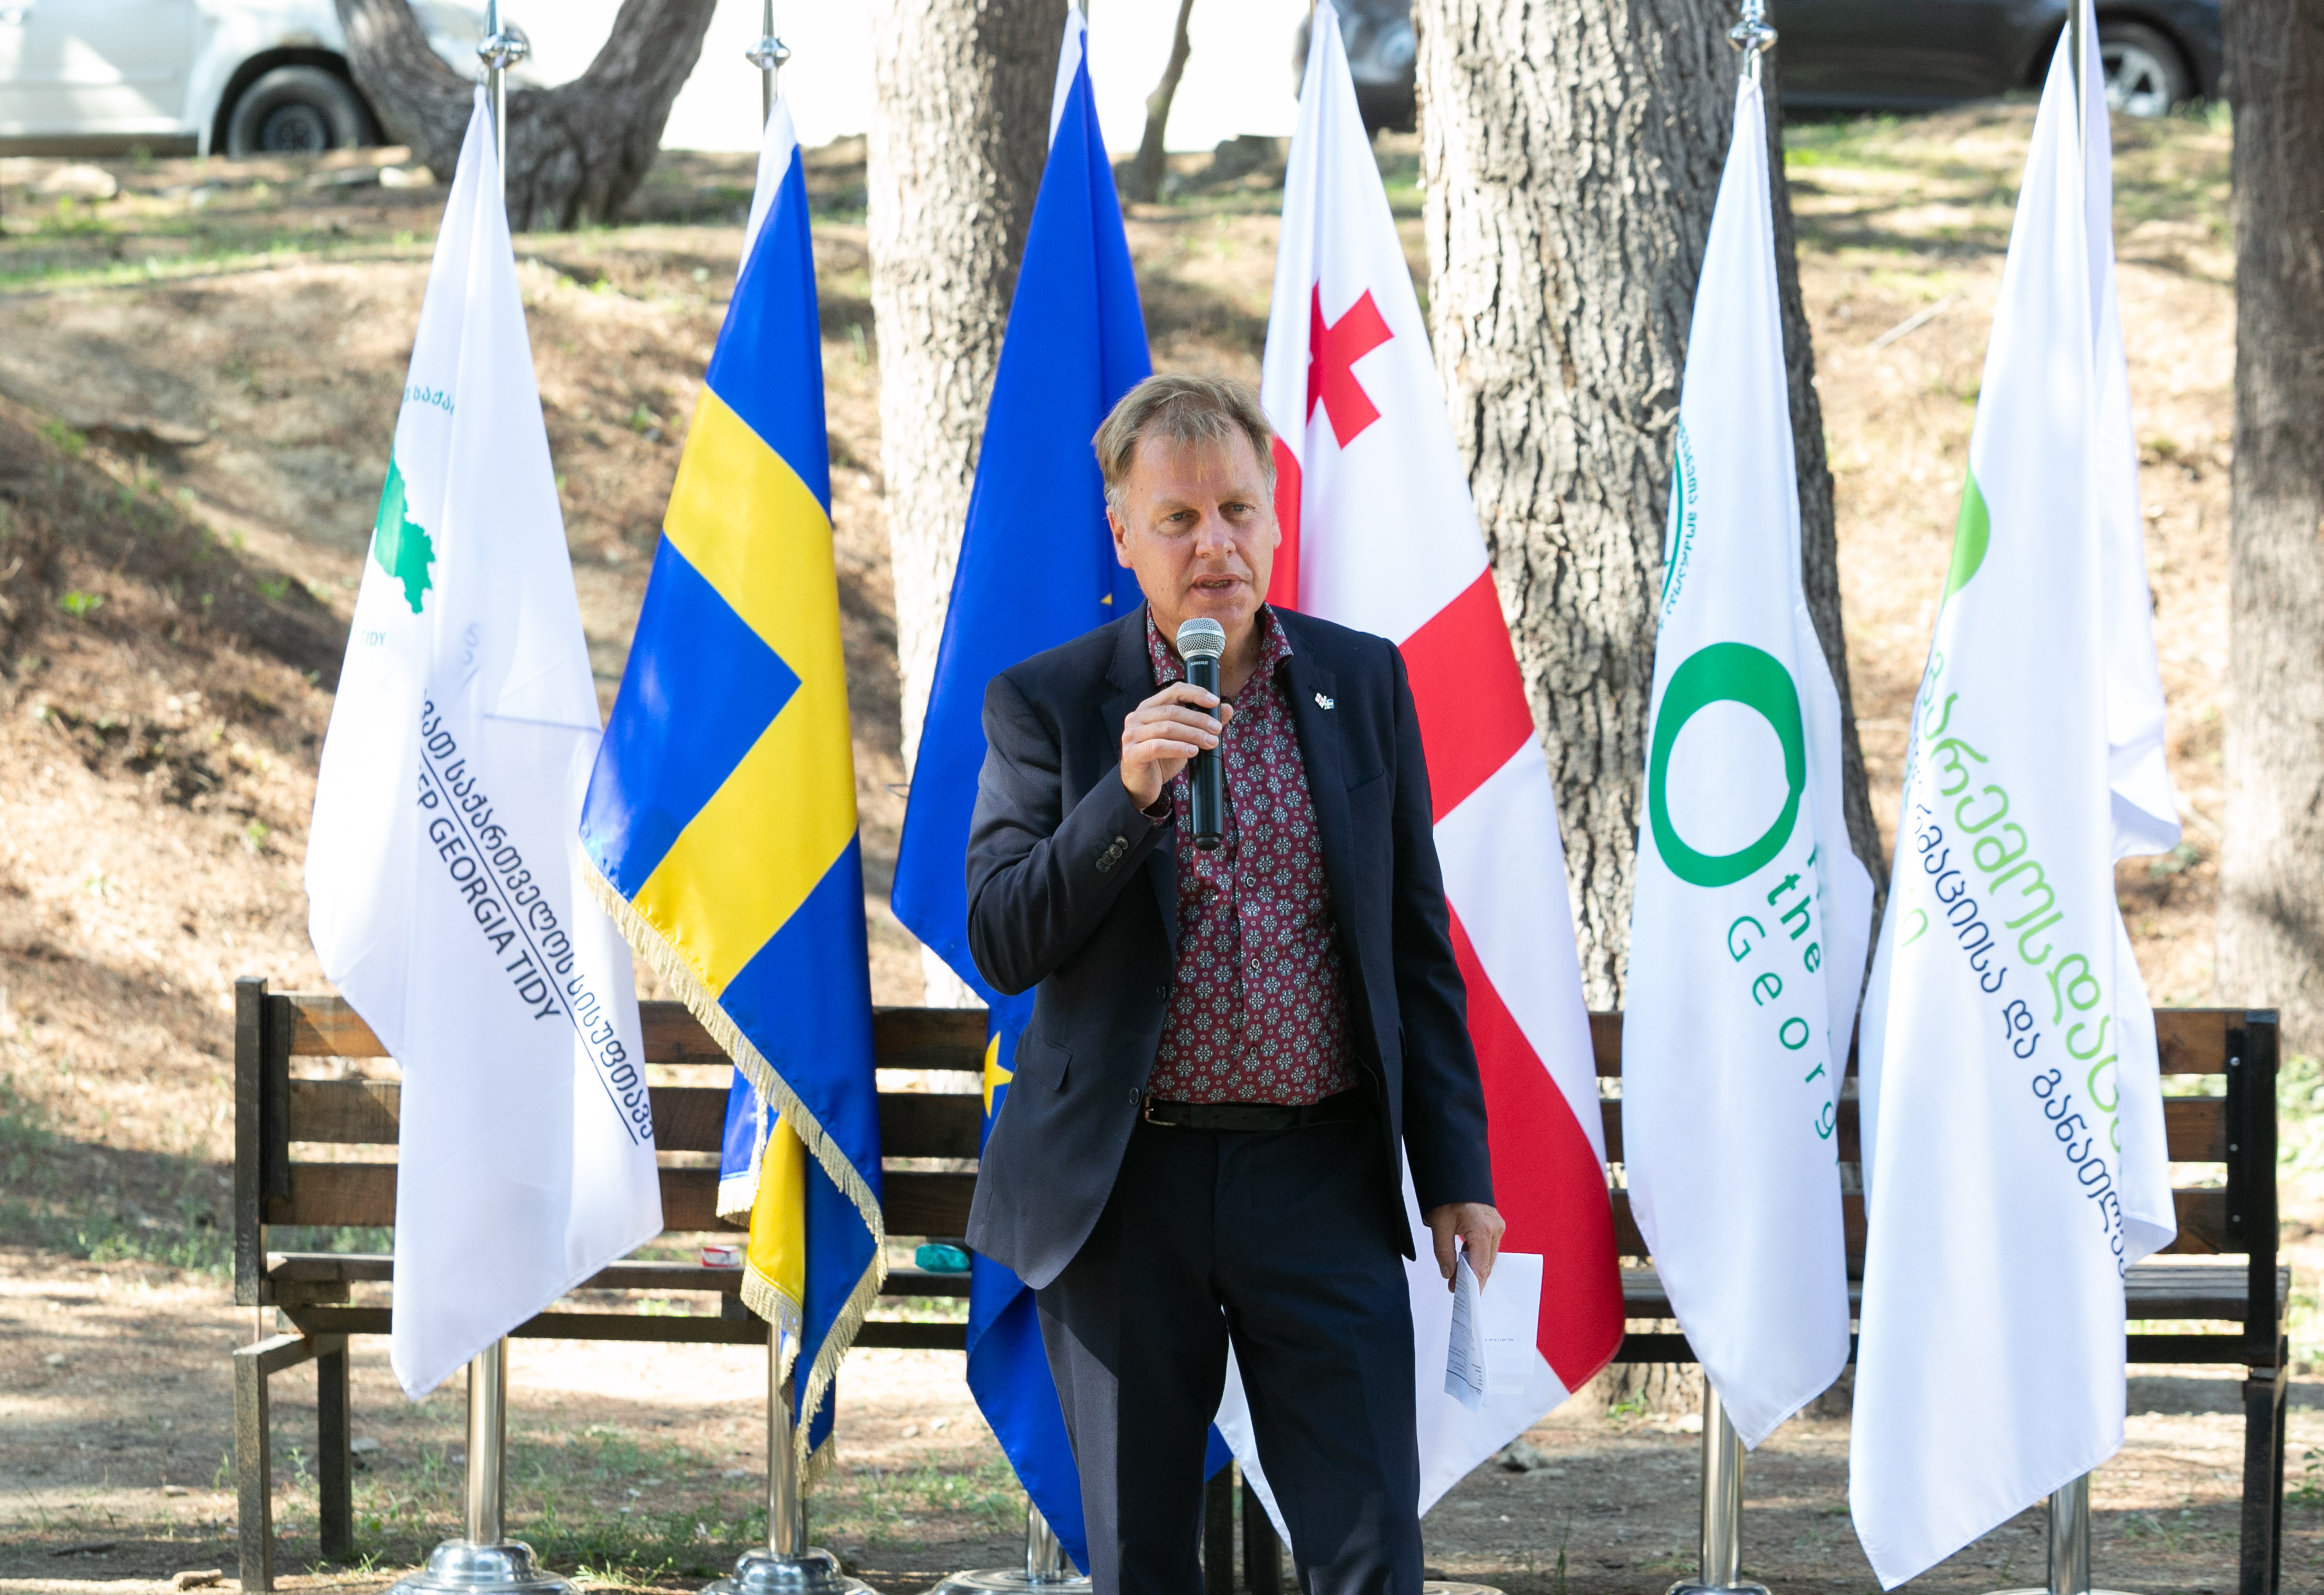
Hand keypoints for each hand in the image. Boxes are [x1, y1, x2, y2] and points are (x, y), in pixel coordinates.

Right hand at [1118, 683, 1232, 808]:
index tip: (1215, 702)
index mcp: (1149, 707)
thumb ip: (1202, 724)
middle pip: (1172, 711)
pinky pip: (1157, 746)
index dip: (1196, 694)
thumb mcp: (1184, 739)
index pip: (1174, 691)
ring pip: (1167, 728)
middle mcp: (1137, 717)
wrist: (1142, 785)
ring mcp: (1131, 734)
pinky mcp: (1131, 753)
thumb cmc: (1162, 759)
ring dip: (1193, 734)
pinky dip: (1178, 748)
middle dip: (1199, 720)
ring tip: (1211, 742)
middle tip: (1217, 729)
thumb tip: (1227, 709)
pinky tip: (1193, 752)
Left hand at [1425, 1201, 1504, 1290]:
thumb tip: (1448, 1273)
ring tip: (1456, 1278)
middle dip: (1472, 1279)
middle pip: (1486, 1263)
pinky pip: (1487, 1246)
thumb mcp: (1439, 1224)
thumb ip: (1444, 1252)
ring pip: (1487, 1255)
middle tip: (1456, 1290)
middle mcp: (1495, 1228)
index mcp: (1483, 1229)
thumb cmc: (1448, 1193)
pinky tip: (1463, 1261)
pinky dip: (1476, 1255)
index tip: (1464, 1296)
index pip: (1481, 1267)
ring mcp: (1496, 1225)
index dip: (1472, 1285)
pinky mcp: (1494, 1223)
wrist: (1456, 1171)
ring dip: (1473, 1267)